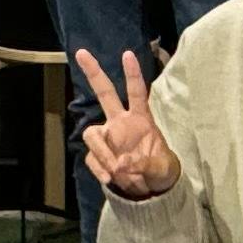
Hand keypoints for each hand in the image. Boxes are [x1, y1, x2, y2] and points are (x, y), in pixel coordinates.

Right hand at [74, 48, 178, 201]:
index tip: (127, 54)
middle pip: (105, 93)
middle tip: (81, 53)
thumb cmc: (160, 170)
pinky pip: (92, 158)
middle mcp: (121, 123)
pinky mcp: (99, 156)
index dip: (133, 74)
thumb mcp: (161, 169)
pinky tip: (110, 178)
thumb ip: (145, 164)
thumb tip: (123, 164)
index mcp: (141, 119)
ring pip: (92, 133)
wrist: (150, 189)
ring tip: (117, 170)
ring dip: (102, 152)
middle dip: (93, 73)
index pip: (136, 92)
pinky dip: (99, 169)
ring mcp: (108, 138)